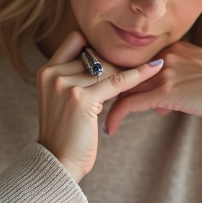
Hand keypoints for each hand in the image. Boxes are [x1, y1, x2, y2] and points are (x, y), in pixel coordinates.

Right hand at [37, 31, 164, 181]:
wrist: (58, 162)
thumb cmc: (66, 134)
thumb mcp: (62, 99)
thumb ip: (74, 77)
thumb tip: (103, 60)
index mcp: (46, 71)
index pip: (76, 40)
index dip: (95, 48)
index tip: (110, 60)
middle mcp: (52, 74)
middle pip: (94, 53)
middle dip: (112, 65)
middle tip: (127, 77)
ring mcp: (65, 85)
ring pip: (107, 67)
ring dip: (123, 74)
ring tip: (141, 80)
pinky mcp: (82, 99)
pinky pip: (117, 81)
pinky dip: (138, 75)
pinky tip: (155, 68)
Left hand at [105, 41, 201, 134]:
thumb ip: (177, 85)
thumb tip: (160, 104)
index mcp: (176, 48)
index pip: (141, 65)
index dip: (130, 82)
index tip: (118, 94)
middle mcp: (167, 56)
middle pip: (128, 74)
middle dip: (113, 92)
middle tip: (101, 105)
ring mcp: (166, 72)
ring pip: (125, 87)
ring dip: (111, 105)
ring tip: (101, 118)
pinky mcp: (166, 91)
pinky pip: (131, 103)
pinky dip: (117, 115)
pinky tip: (110, 127)